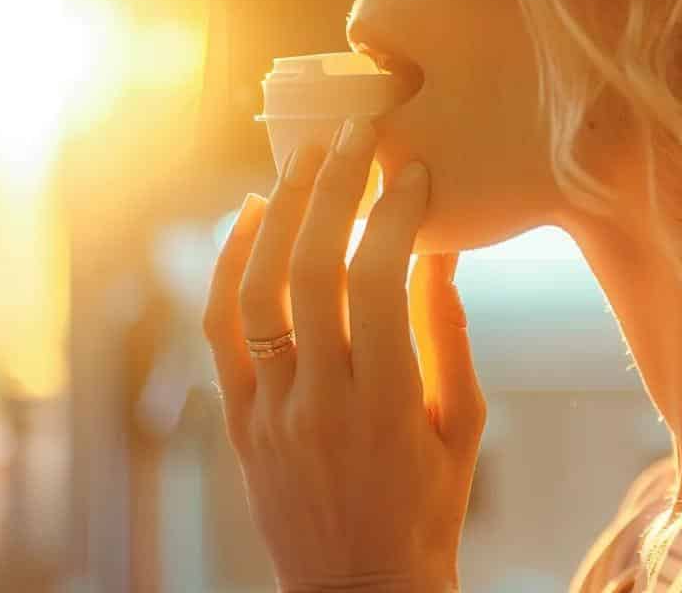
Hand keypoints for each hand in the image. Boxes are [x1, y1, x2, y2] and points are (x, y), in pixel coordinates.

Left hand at [203, 117, 485, 592]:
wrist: (358, 591)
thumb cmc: (427, 510)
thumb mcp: (464, 428)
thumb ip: (448, 337)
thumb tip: (438, 250)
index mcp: (389, 403)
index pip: (378, 282)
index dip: (393, 213)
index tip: (413, 170)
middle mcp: (321, 401)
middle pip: (312, 270)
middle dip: (332, 190)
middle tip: (355, 135)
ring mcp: (270, 411)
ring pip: (256, 292)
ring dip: (277, 215)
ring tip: (303, 162)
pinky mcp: (237, 421)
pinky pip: (218, 331)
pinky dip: (227, 266)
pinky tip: (248, 218)